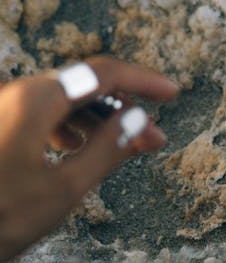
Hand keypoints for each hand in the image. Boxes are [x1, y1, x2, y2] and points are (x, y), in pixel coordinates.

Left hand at [0, 56, 177, 262]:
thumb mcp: (63, 189)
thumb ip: (107, 149)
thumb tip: (138, 120)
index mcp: (36, 100)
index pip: (103, 73)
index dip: (143, 80)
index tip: (172, 93)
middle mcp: (18, 93)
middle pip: (84, 86)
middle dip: (124, 108)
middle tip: (153, 138)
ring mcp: (5, 108)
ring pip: (63, 101)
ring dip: (99, 120)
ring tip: (126, 147)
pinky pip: (42, 113)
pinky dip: (70, 126)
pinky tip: (81, 147)